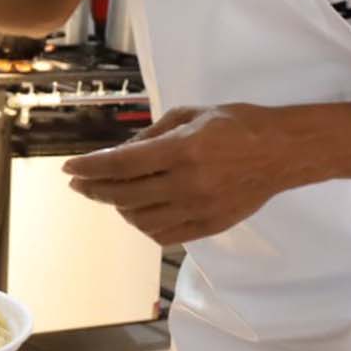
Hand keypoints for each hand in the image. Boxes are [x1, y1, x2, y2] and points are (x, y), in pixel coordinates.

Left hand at [61, 104, 304, 245]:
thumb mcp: (191, 115)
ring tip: (113, 196)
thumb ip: (152, 134)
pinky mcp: (210, 226)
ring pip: (141, 220)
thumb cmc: (237, 124)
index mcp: (181, 150)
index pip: (121, 165)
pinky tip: (140, 212)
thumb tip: (120, 152)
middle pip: (124, 195)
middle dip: (94, 189)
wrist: (282, 152)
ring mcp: (198, 209)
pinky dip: (145, 226)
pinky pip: (165, 236)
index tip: (68, 169)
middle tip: (80, 184)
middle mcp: (187, 184)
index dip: (89, 168)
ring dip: (120, 209)